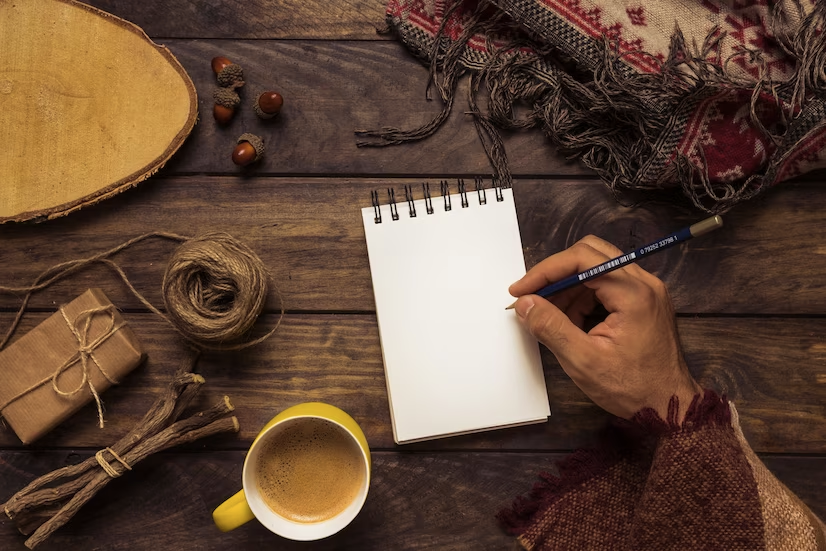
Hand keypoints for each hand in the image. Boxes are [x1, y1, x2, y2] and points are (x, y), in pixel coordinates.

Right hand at [509, 235, 700, 421]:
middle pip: (590, 254)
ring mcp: (646, 290)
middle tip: (531, 296)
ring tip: (549, 316)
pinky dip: (582, 296)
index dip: (545, 271)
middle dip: (555, 274)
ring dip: (567, 287)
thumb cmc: (633, 388)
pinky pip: (606, 284)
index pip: (582, 259)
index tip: (520, 290)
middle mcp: (644, 283)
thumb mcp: (583, 361)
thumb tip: (525, 304)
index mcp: (633, 293)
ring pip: (596, 268)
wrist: (669, 406)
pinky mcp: (643, 301)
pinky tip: (570, 321)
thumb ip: (551, 327)